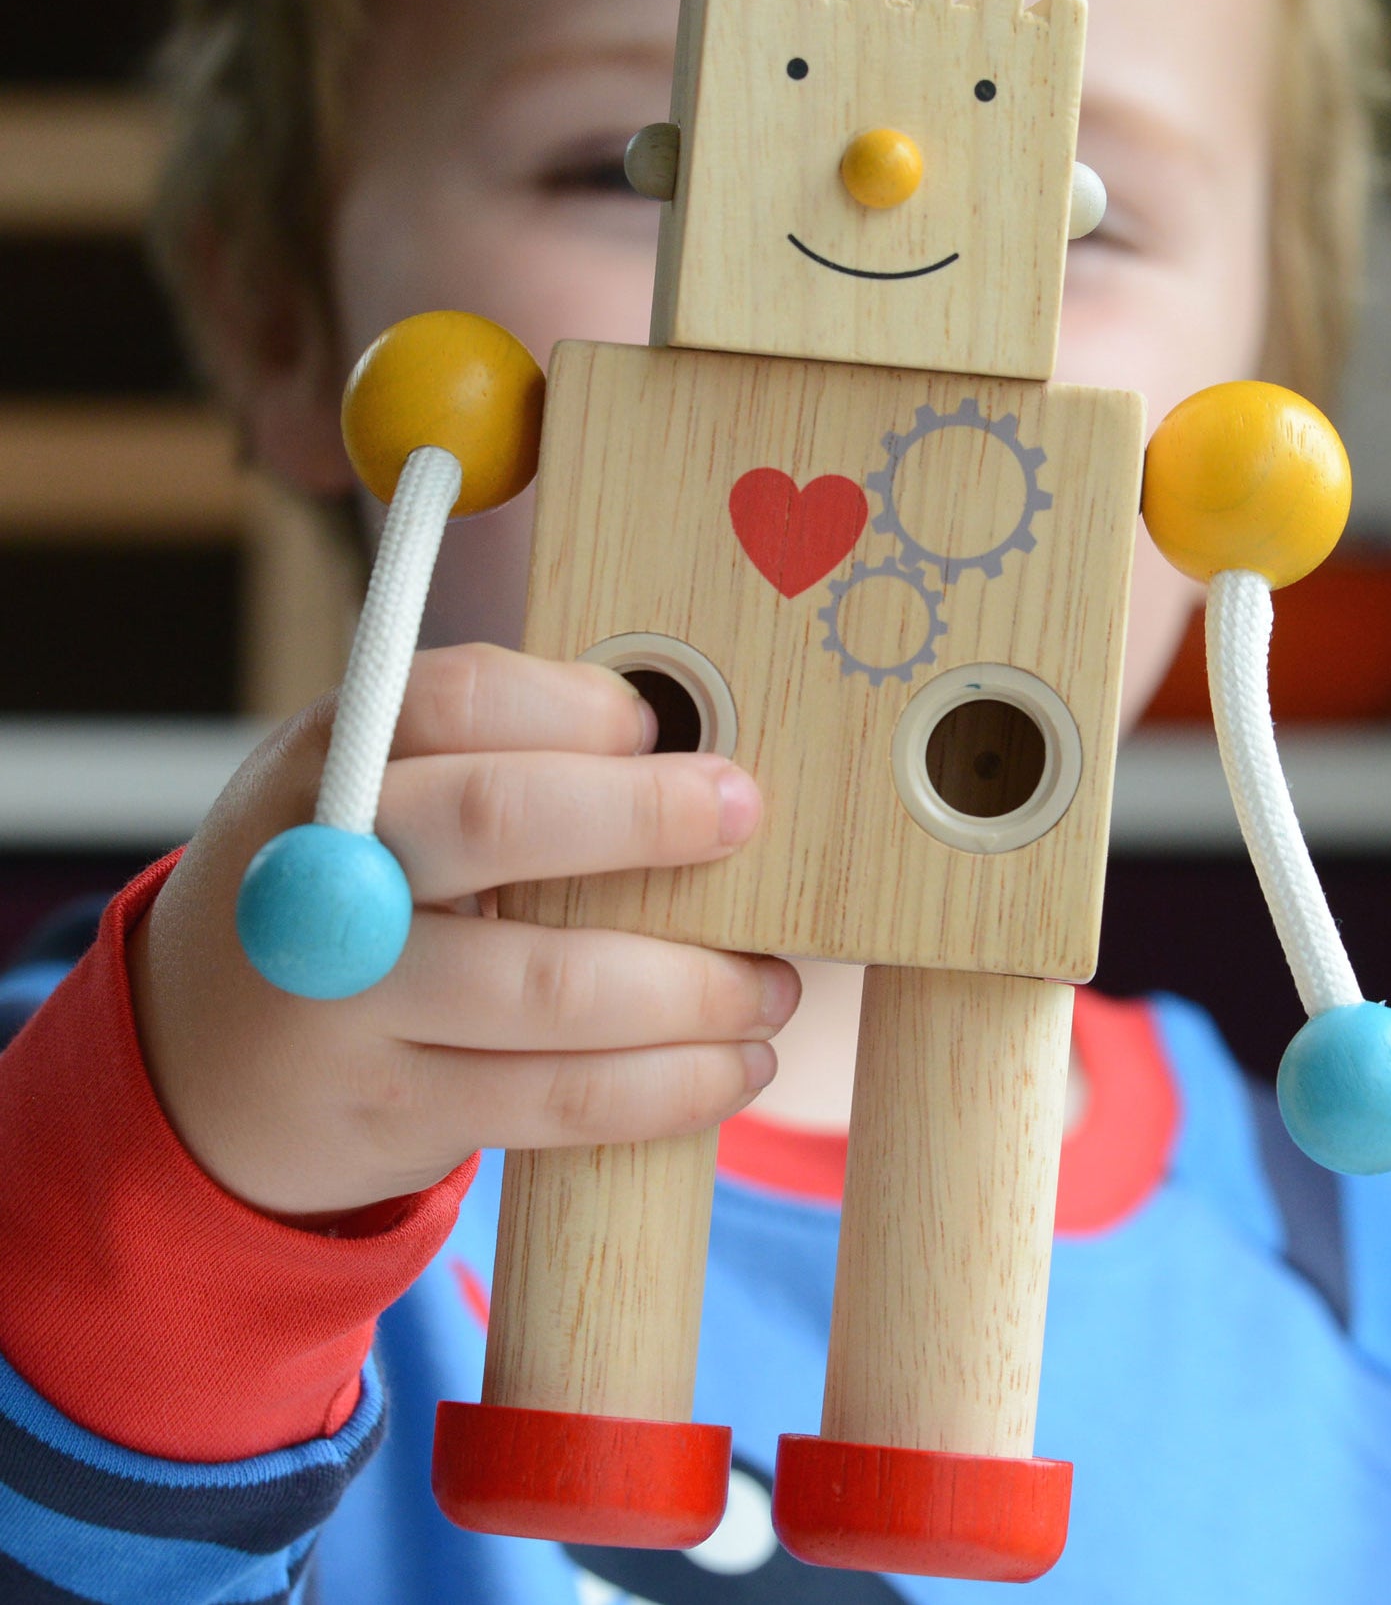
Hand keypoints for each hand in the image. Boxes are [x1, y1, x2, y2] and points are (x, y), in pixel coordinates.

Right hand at [129, 643, 797, 1221]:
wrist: (199, 1064)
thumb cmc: (340, 893)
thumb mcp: (368, 798)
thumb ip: (489, 761)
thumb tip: (687, 754)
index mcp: (329, 766)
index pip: (456, 696)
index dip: (577, 704)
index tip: (661, 729)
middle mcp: (324, 875)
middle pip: (494, 818)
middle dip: (647, 815)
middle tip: (746, 816)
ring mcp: (347, 1005)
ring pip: (554, 986)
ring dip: (697, 986)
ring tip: (773, 986)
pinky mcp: (393, 1112)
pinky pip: (560, 1101)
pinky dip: (672, 1086)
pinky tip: (733, 1066)